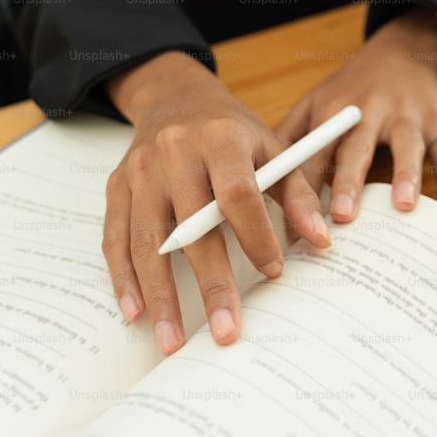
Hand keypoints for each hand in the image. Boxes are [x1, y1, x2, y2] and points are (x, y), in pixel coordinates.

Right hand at [103, 52, 329, 354]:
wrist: (175, 96)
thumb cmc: (230, 129)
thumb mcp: (271, 147)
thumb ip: (296, 193)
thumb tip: (320, 239)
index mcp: (220, 137)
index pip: (236, 193)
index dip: (255, 235)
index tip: (273, 272)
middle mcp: (174, 152)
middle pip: (191, 227)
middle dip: (211, 283)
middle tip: (226, 331)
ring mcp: (140, 170)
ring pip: (147, 239)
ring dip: (159, 294)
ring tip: (173, 340)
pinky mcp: (116, 186)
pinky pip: (116, 237)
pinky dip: (124, 277)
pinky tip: (136, 310)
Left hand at [275, 8, 436, 220]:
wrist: (401, 51)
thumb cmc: (352, 87)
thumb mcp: (313, 102)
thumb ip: (289, 137)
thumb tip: (262, 179)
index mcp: (333, 111)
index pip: (313, 154)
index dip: (302, 190)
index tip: (296, 226)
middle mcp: (370, 112)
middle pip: (357, 148)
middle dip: (349, 182)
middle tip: (343, 216)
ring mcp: (407, 117)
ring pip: (407, 147)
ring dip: (406, 175)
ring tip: (403, 205)